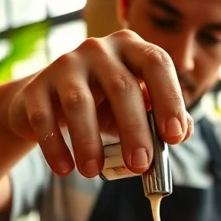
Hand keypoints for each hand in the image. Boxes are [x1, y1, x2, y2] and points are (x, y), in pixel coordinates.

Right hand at [7, 29, 192, 178]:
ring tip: (94, 172)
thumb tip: (184, 131)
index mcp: (132, 48)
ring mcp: (65, 64)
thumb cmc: (102, 106)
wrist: (47, 102)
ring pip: (79, 102)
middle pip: (122, 87)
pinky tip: (65, 169)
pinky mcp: (36, 86)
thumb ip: (161, 119)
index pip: (157, 64)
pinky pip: (44, 117)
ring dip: (88, 141)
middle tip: (140, 166)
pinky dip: (55, 146)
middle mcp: (99, 49)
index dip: (169, 99)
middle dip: (134, 130)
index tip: (174, 137)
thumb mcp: (135, 109)